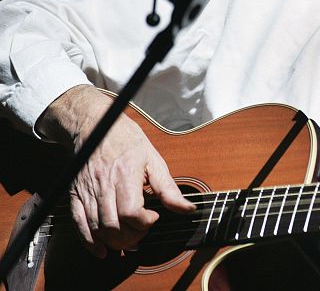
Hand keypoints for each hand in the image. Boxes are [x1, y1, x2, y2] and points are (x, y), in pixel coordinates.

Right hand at [36, 85, 194, 257]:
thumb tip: (187, 209)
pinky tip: (102, 251)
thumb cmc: (127, 141)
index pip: (131, 212)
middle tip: (143, 232)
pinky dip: (89, 242)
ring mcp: (87, 191)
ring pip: (98, 228)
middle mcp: (104, 185)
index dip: (144, 222)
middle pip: (113, 226)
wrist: (95, 125)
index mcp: (125, 174)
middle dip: (131, 237)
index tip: (154, 216)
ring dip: (115, 242)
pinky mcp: (76, 196)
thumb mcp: (154, 160)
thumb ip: (169, 189)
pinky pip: (78, 225)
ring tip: (130, 240)